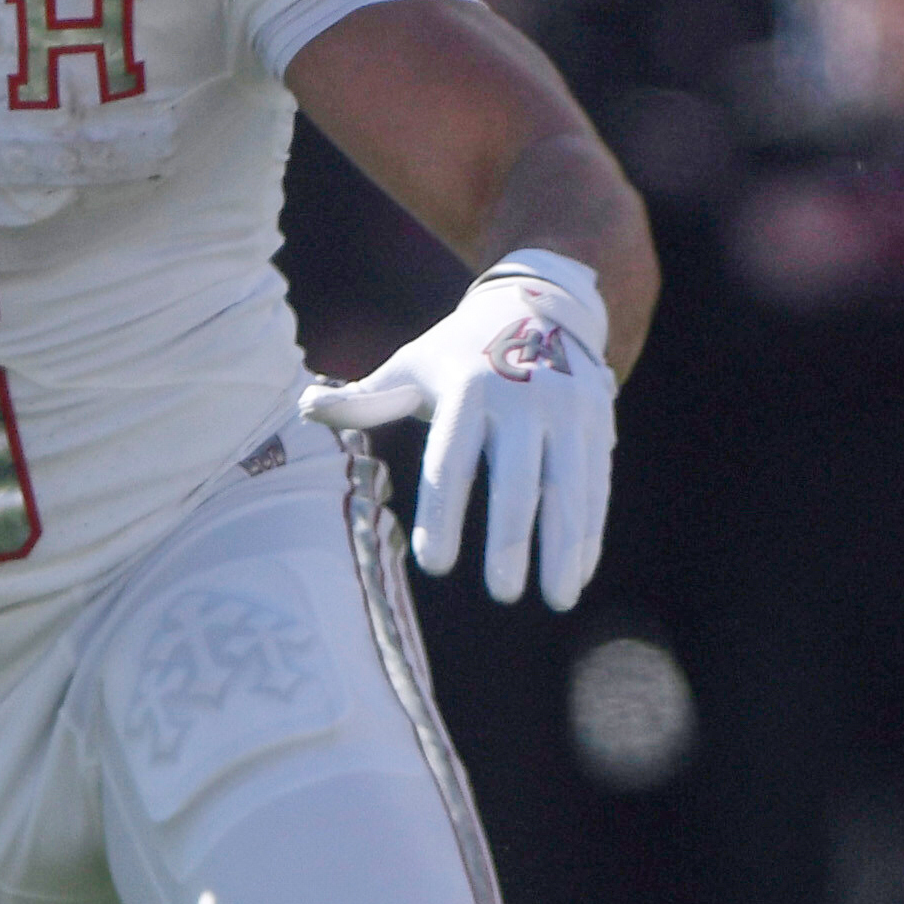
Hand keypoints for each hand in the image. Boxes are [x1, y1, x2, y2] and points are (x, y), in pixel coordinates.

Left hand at [301, 248, 614, 609]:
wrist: (541, 302)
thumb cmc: (460, 351)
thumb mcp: (413, 364)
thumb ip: (367, 397)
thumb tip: (305, 407)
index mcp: (469, 390)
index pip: (451, 463)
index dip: (443, 515)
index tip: (435, 566)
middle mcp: (524, 400)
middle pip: (517, 483)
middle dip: (511, 542)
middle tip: (502, 594)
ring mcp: (568, 412)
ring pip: (568, 490)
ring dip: (564, 548)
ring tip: (556, 600)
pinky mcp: (598, 423)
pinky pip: (595, 486)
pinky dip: (589, 531)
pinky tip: (578, 571)